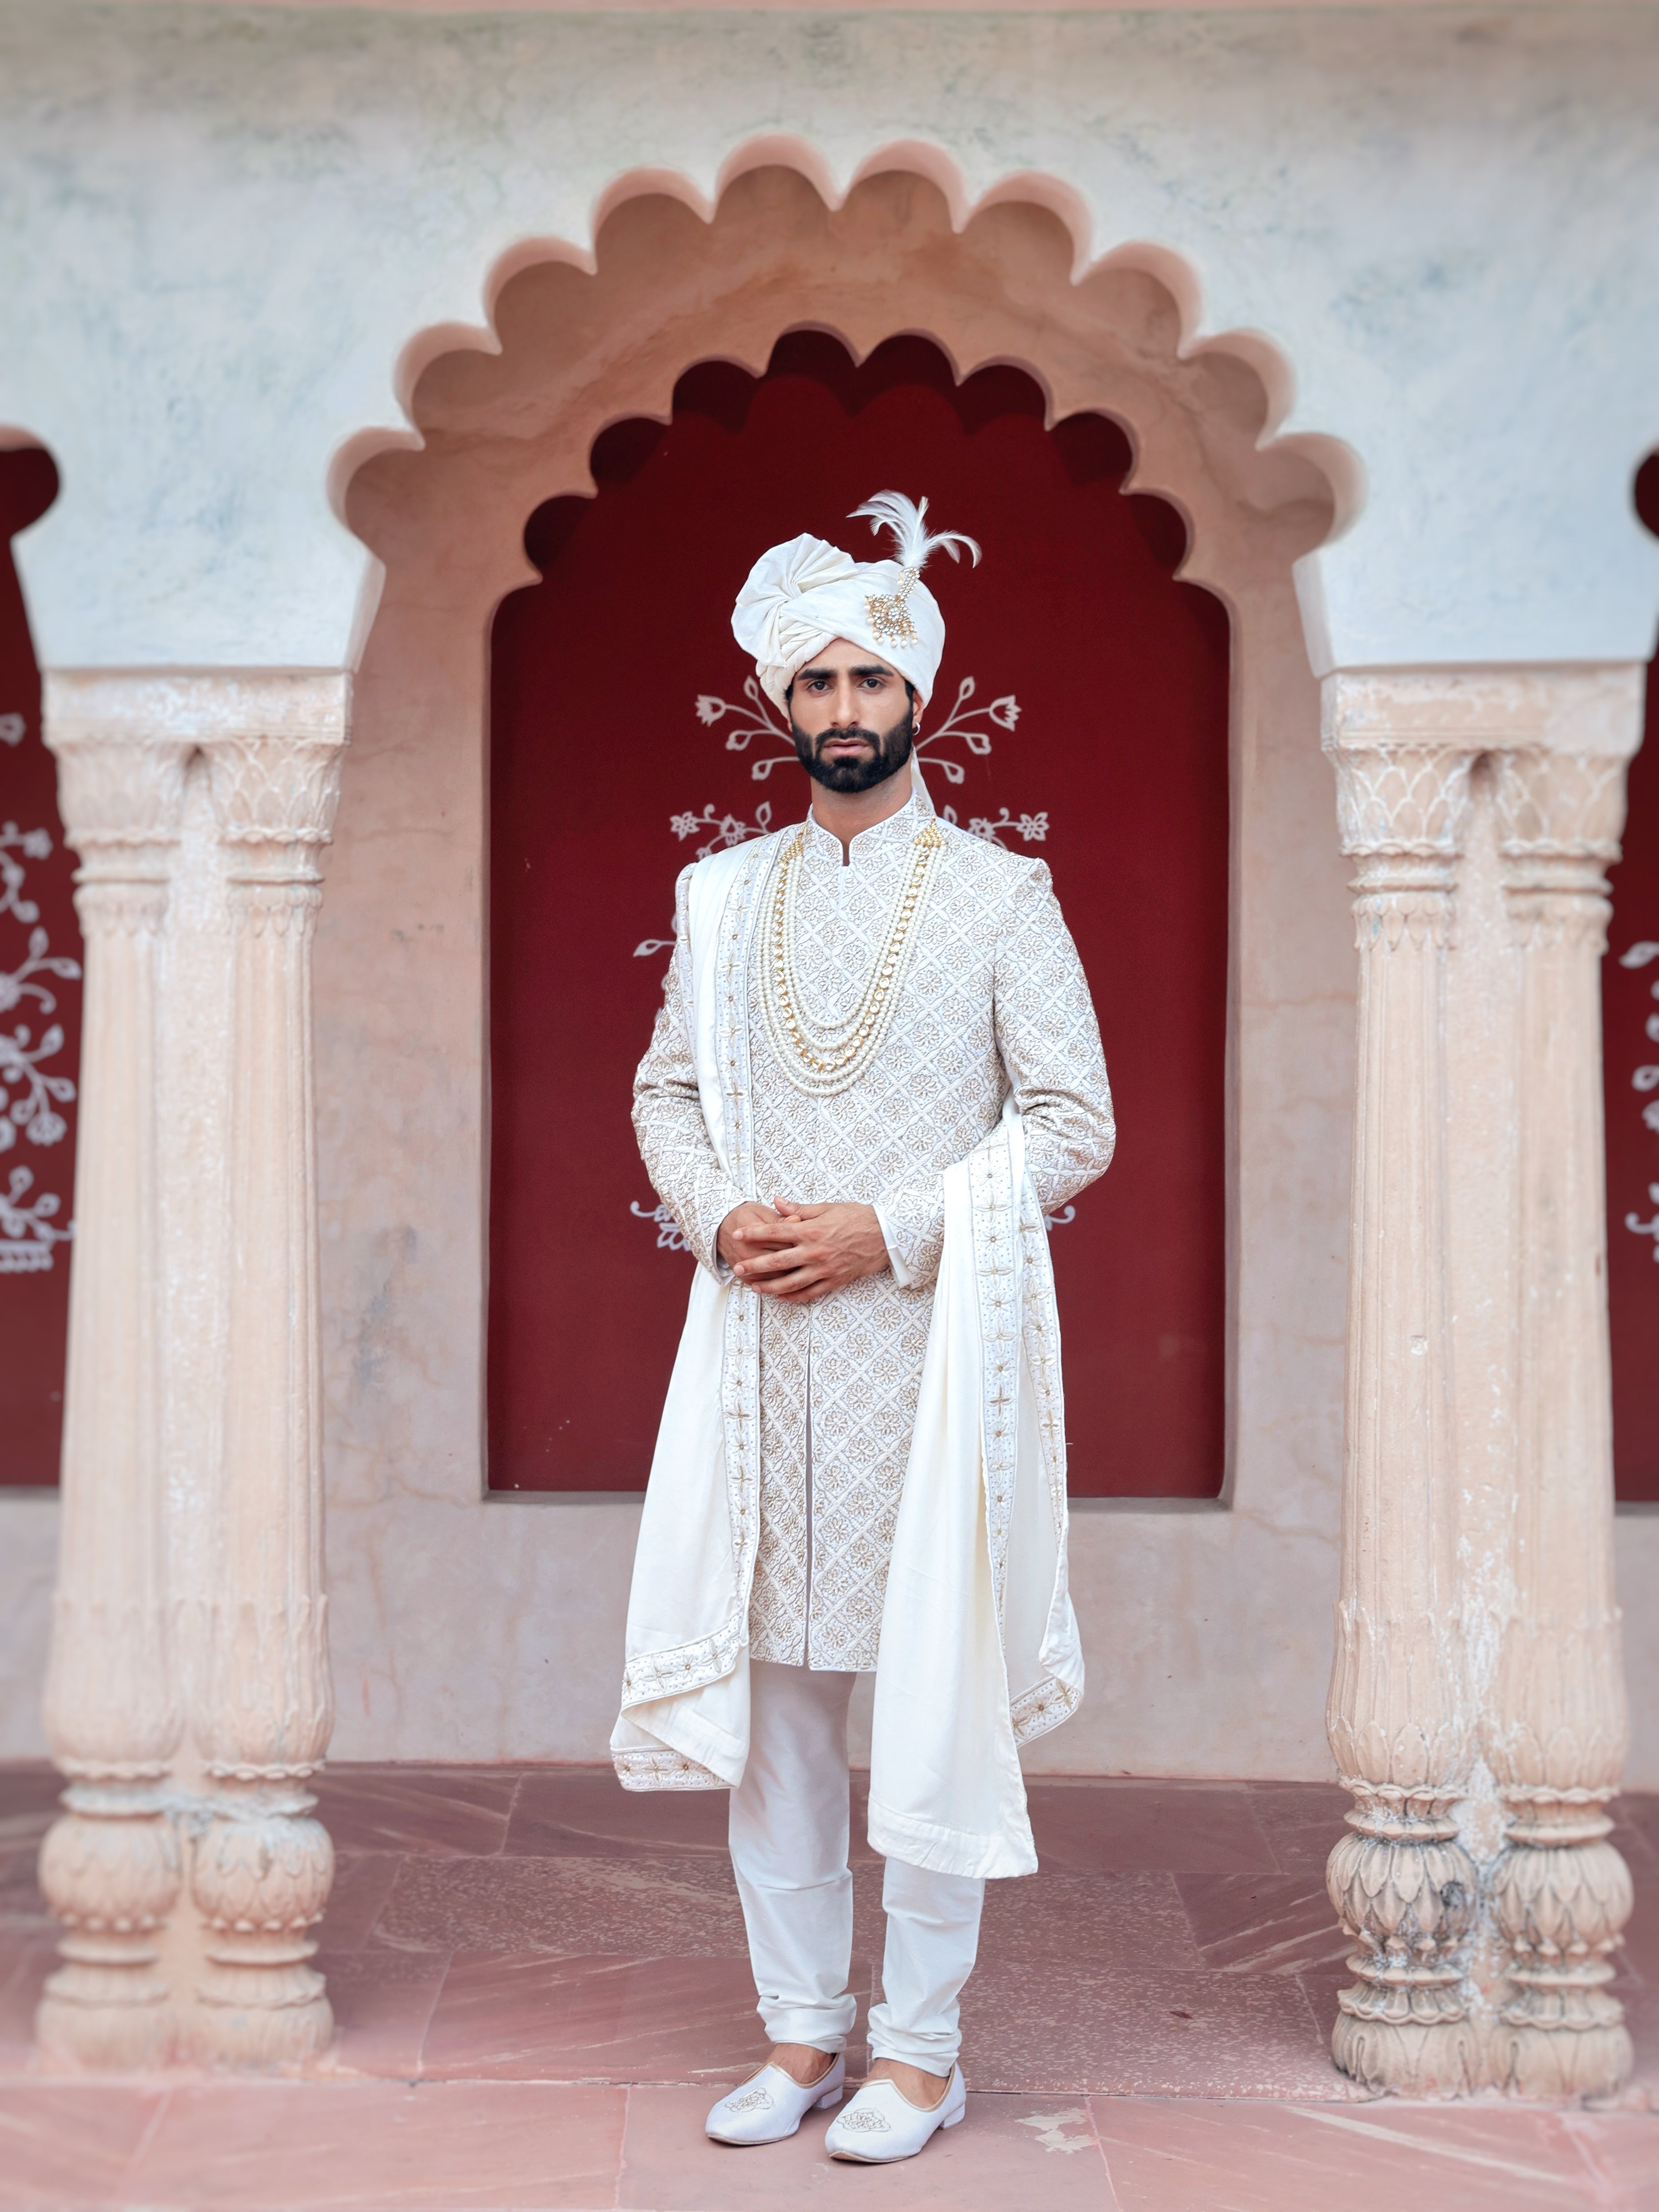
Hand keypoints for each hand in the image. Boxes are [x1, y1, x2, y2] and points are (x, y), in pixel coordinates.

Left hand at [718, 1197, 889, 1303]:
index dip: (753, 1233)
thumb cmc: (857, 1217)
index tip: (737, 1234)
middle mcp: (814, 1251)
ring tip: (755, 1287)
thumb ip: (799, 1208)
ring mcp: (823, 1269)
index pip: (775, 1231)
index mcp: (811, 1230)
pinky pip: (809, 1293)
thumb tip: (776, 1201)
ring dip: (770, 1286)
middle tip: (738, 1268)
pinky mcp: (834, 1281)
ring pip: (790, 1282)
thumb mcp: (828, 1207)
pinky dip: (793, 1297)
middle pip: (777, 1261)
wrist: (885, 1235)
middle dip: (755, 1265)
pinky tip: (781, 1297)